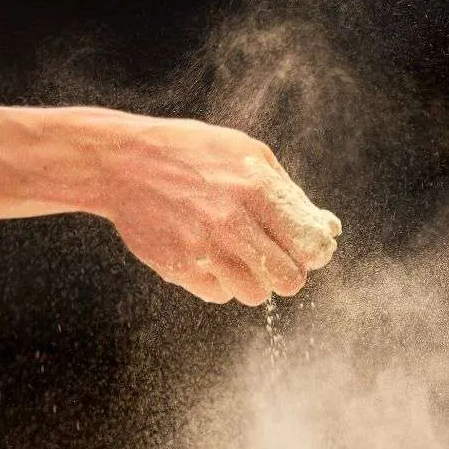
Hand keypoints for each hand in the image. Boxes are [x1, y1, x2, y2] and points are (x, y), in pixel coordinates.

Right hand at [100, 116, 341, 305]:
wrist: (120, 163)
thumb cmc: (192, 153)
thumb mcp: (247, 153)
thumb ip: (289, 192)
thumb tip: (329, 229)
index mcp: (255, 188)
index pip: (308, 246)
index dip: (313, 254)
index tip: (306, 252)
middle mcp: (230, 222)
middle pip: (288, 280)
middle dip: (288, 274)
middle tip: (274, 259)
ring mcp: (202, 249)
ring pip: (255, 294)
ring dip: (253, 281)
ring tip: (236, 255)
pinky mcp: (179, 268)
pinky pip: (218, 294)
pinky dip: (219, 281)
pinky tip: (205, 255)